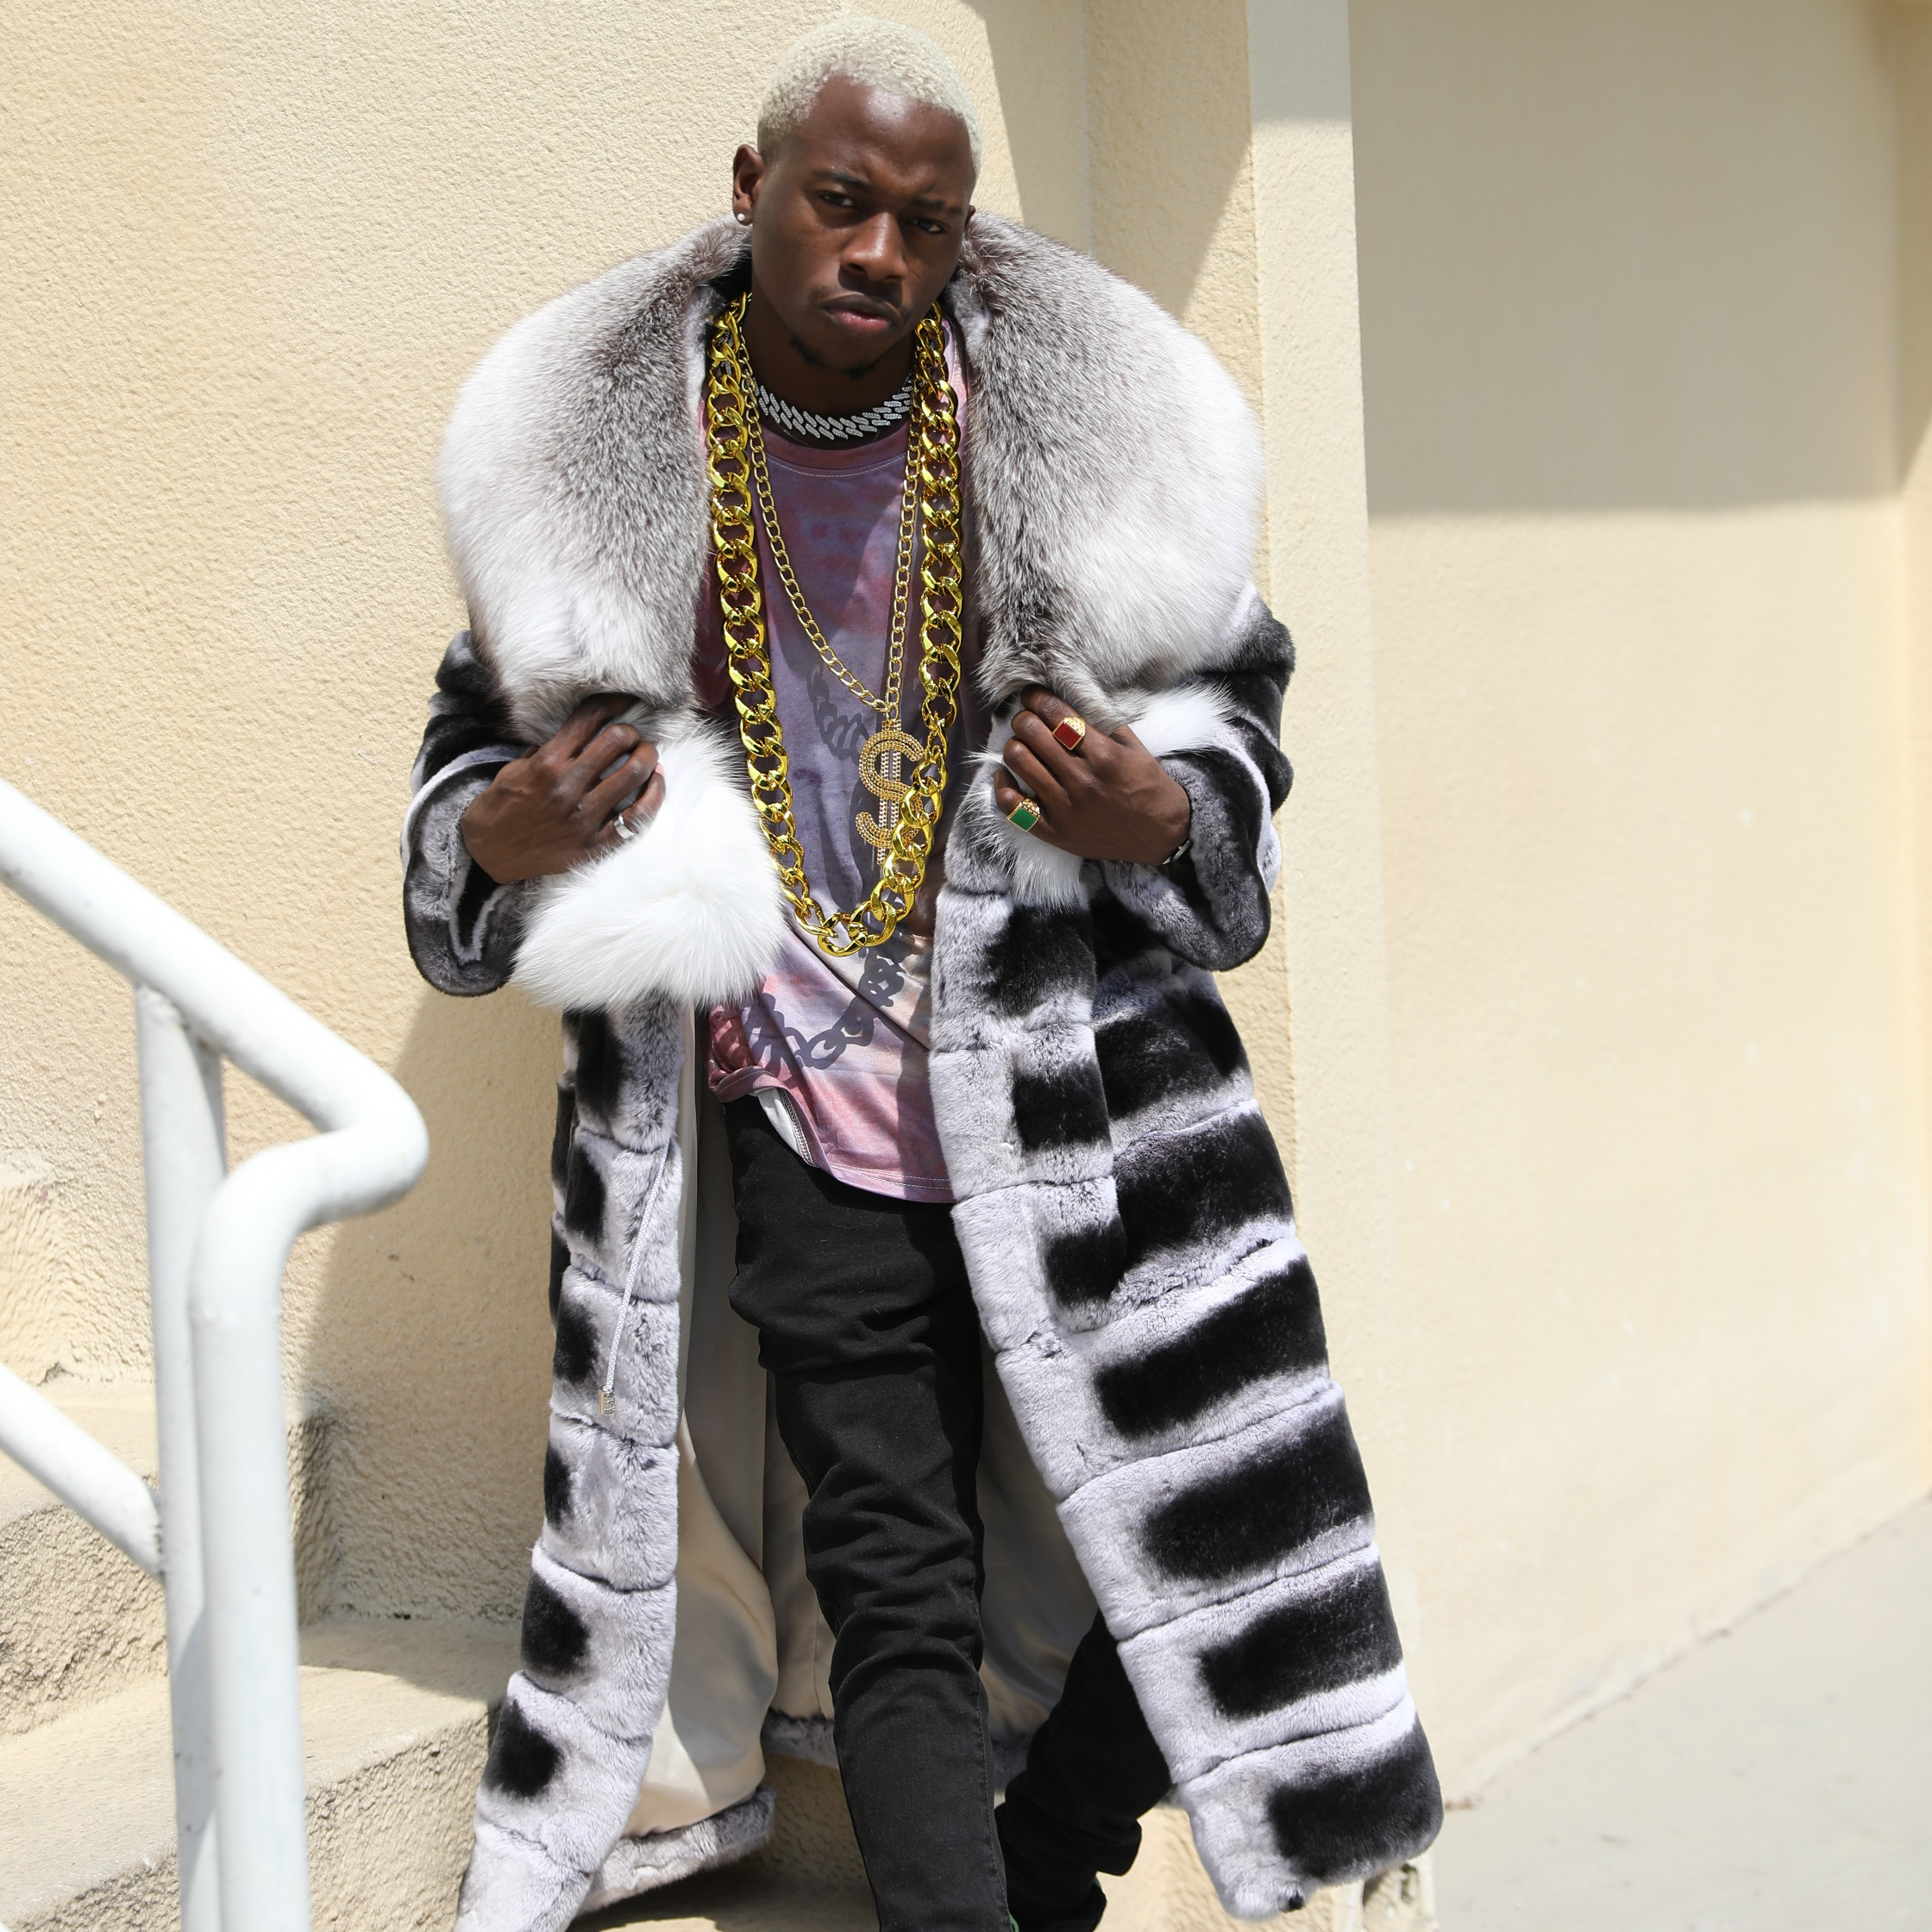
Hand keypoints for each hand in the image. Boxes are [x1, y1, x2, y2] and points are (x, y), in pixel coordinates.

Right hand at [460, 695, 661, 882]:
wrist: (488, 852)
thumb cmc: (503, 805)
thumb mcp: (518, 767)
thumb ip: (551, 749)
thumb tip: (586, 730)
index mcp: (546, 763)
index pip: (590, 719)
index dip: (614, 702)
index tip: (625, 699)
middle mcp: (566, 787)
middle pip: (617, 741)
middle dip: (631, 732)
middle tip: (632, 736)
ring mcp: (582, 818)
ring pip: (633, 774)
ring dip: (647, 757)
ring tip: (647, 755)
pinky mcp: (593, 846)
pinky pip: (637, 818)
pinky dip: (654, 796)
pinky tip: (656, 783)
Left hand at [992, 686, 1190, 865]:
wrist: (1158, 832)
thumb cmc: (1144, 783)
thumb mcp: (1132, 746)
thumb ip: (1101, 722)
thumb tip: (1064, 697)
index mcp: (1102, 755)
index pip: (1055, 713)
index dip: (1036, 697)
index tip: (1031, 695)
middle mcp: (1081, 780)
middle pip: (1030, 732)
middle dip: (1024, 718)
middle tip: (1027, 720)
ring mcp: (1065, 808)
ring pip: (1017, 760)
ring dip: (1015, 745)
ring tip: (1024, 746)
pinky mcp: (1054, 832)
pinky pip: (1012, 805)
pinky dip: (1003, 785)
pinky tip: (1008, 775)